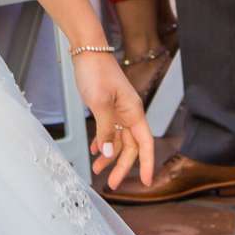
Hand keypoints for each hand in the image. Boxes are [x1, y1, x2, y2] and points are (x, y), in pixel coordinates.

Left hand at [75, 50, 154, 192]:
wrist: (86, 50)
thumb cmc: (96, 72)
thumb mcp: (99, 103)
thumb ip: (105, 129)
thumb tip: (109, 153)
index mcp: (134, 112)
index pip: (145, 144)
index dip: (148, 164)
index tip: (148, 182)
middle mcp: (129, 113)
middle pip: (131, 147)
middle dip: (122, 166)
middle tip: (112, 184)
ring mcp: (119, 110)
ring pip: (118, 140)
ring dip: (109, 156)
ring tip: (97, 169)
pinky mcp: (107, 107)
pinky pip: (108, 130)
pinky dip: (102, 142)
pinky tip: (94, 150)